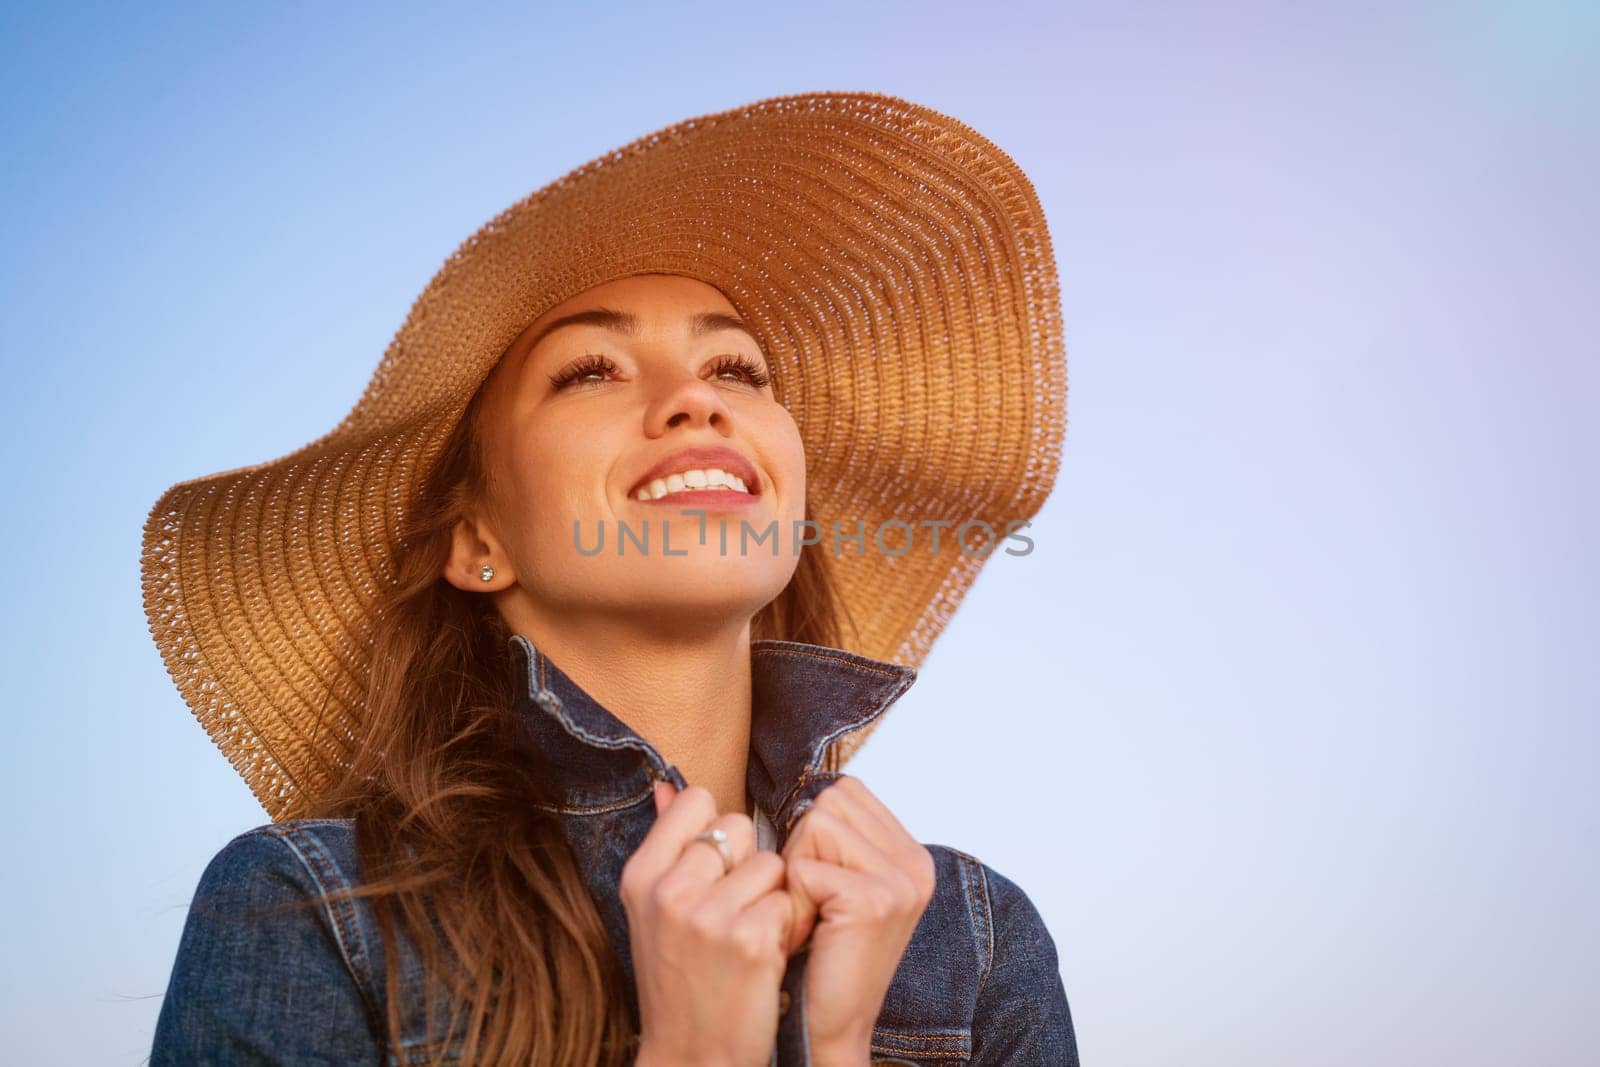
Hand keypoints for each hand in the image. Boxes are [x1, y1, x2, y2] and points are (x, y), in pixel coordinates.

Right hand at [621, 781, 793, 1066]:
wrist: (691, 1057)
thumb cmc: (679, 979)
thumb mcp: (653, 911)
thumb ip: (664, 845)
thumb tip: (667, 786)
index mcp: (641, 876)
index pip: (695, 800)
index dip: (718, 829)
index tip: (716, 867)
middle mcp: (669, 890)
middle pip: (739, 826)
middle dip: (748, 863)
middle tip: (733, 910)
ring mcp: (708, 916)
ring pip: (771, 863)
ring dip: (771, 897)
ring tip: (748, 935)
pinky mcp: (749, 940)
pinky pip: (788, 901)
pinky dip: (785, 928)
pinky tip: (763, 957)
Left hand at [780, 775, 935, 1063]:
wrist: (831, 1027)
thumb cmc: (821, 954)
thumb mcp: (840, 882)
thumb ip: (838, 833)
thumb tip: (805, 785)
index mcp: (912, 853)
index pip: (846, 790)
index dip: (814, 832)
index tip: (823, 886)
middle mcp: (917, 862)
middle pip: (829, 802)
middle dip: (804, 848)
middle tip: (816, 905)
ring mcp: (902, 881)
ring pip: (814, 825)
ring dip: (797, 874)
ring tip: (814, 919)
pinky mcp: (876, 900)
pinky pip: (804, 868)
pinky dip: (794, 902)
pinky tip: (811, 937)